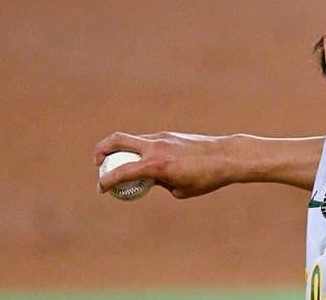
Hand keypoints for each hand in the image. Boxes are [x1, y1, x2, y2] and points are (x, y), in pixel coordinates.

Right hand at [93, 131, 231, 197]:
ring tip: (121, 164)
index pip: (120, 172)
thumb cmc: (206, 178)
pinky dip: (139, 149)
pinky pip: (146, 140)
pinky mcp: (170, 135)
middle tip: (98, 164)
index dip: (106, 182)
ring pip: (132, 139)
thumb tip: (149, 179)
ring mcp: (162, 138)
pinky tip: (145, 161)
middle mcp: (155, 147)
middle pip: (116, 140)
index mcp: (156, 165)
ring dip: (121, 149)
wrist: (227, 156)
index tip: (101, 189)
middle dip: (101, 150)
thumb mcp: (180, 190)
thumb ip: (159, 183)